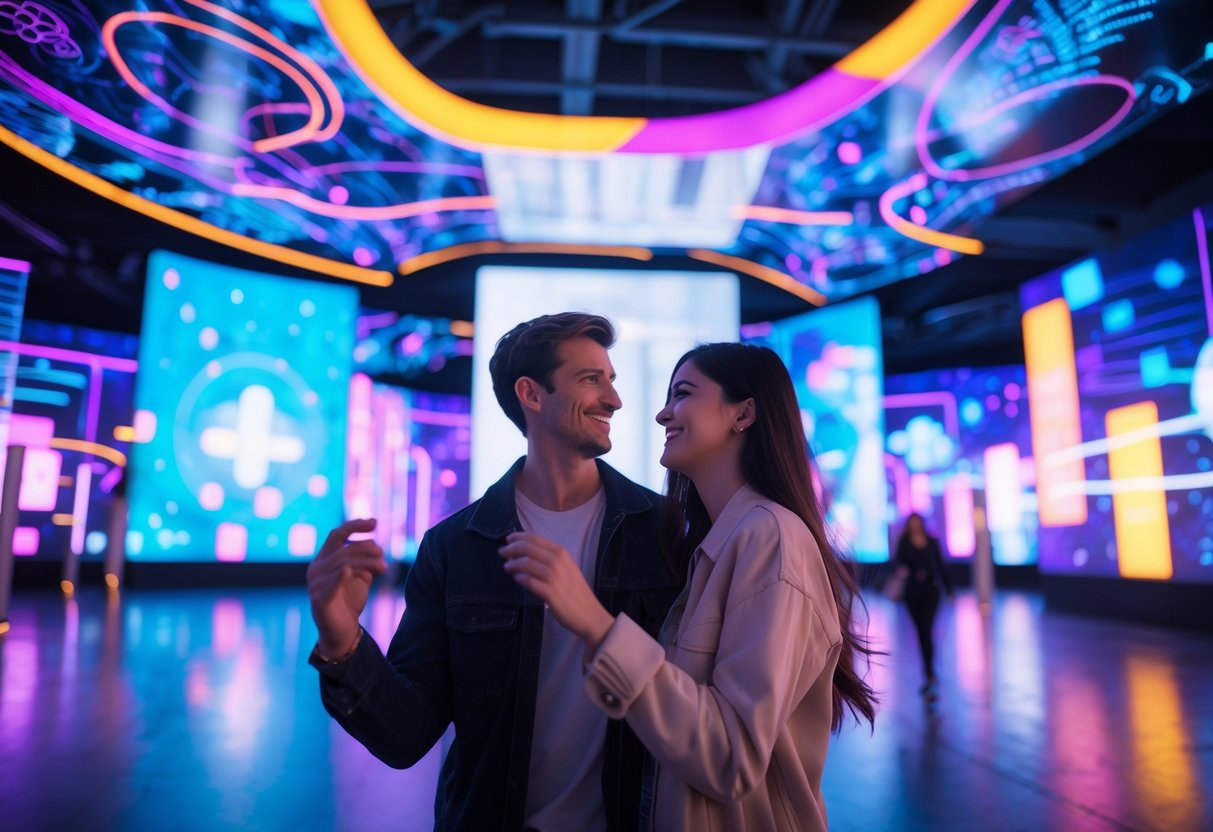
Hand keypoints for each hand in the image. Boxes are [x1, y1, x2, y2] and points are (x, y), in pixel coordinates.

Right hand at [307, 518, 387, 657]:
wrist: (343, 630)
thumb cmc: (350, 600)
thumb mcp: (361, 575)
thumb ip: (365, 560)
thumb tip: (375, 544)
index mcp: (324, 558)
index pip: (337, 534)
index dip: (355, 525)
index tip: (375, 522)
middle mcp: (316, 568)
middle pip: (342, 548)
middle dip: (364, 547)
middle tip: (382, 553)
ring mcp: (314, 584)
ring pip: (343, 564)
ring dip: (366, 563)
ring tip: (385, 567)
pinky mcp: (318, 600)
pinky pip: (330, 584)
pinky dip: (340, 577)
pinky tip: (350, 572)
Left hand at [499, 532, 613, 652]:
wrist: (589, 613)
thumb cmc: (575, 590)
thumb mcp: (567, 567)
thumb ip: (549, 558)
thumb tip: (524, 552)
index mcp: (562, 552)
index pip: (535, 538)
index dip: (519, 537)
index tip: (508, 539)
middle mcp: (558, 561)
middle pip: (527, 548)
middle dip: (511, 549)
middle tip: (502, 552)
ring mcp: (554, 577)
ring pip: (526, 563)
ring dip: (513, 564)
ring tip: (507, 567)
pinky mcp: (550, 593)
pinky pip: (528, 581)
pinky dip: (519, 578)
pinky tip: (516, 579)